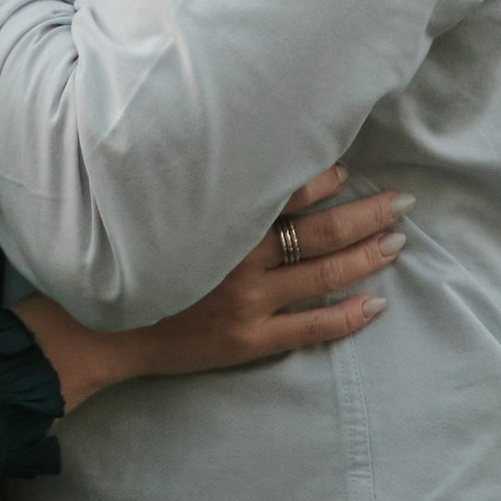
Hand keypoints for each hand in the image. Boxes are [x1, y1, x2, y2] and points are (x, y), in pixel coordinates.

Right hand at [16, 170, 406, 410]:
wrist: (99, 329)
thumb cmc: (129, 260)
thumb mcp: (162, 214)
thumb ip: (203, 192)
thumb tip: (250, 160)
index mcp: (218, 223)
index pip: (282, 191)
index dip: (321, 177)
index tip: (348, 168)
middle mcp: (237, 259)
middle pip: (317, 232)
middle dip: (365, 215)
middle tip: (401, 201)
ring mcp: (246, 303)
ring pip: (321, 275)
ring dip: (365, 257)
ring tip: (397, 241)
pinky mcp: (247, 340)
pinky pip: (309, 328)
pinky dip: (346, 316)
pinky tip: (374, 304)